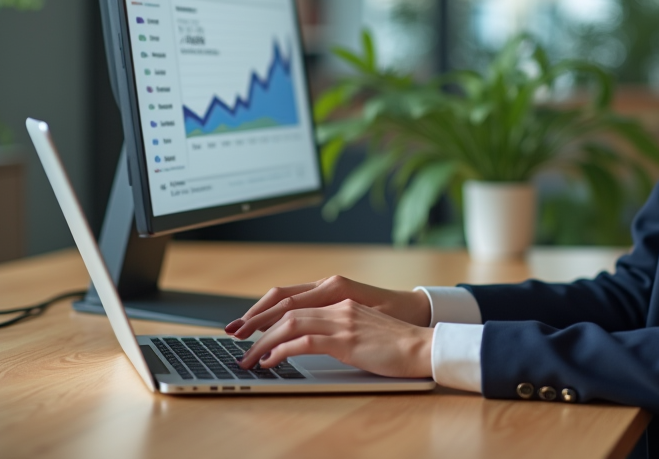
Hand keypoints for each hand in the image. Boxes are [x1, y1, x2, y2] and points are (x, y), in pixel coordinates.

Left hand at [236, 298, 433, 378]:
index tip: (246, 324)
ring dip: (263, 341)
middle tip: (235, 337)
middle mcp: (338, 304)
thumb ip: (338, 327)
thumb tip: (310, 341)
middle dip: (256, 323)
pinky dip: (281, 350)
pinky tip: (271, 361)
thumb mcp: (362, 329)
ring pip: (289, 323)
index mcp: (340, 299)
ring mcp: (342, 320)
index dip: (265, 309)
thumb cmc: (396, 343)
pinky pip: (304, 341)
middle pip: (285, 307)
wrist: (423, 345)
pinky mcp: (346, 339)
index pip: (292, 298)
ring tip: (248, 356)